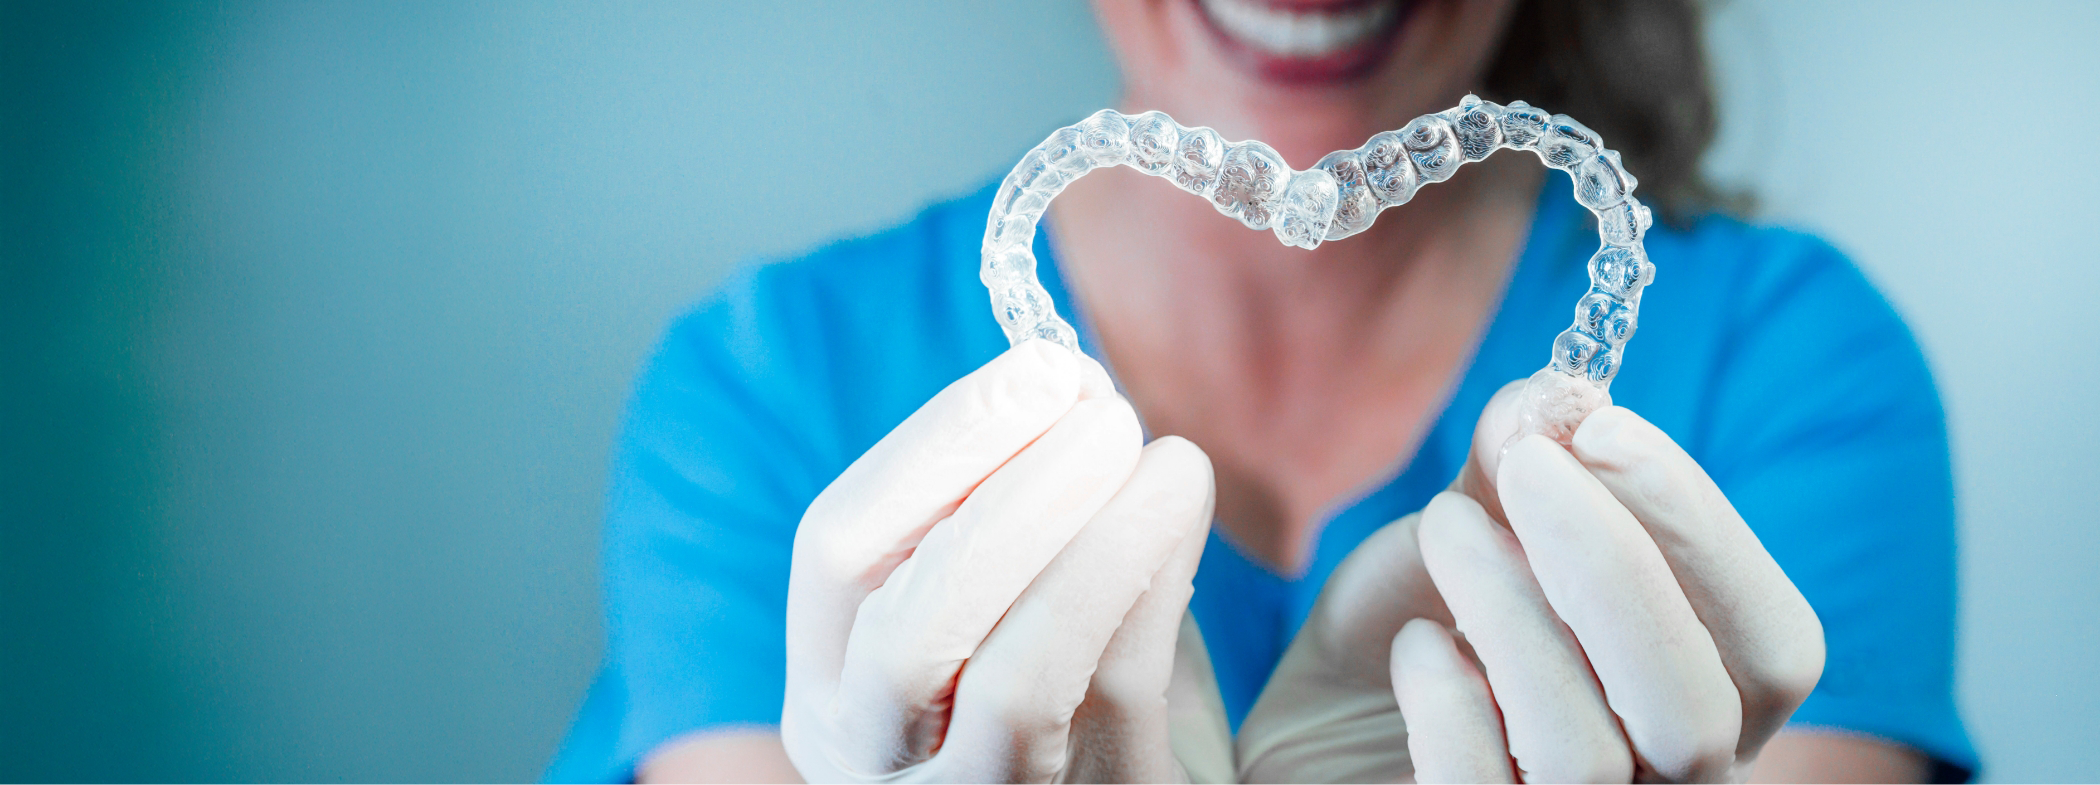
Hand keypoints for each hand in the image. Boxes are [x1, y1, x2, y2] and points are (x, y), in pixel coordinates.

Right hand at [780, 340, 1229, 782]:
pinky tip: (1183, 518)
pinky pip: (1112, 706)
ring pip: (1015, 684)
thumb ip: (1007, 513)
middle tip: (1106, 412)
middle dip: (1010, 499)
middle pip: (907, 630)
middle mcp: (875, 759)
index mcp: (831, 687)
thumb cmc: (1065, 699)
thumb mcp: (1002, 608)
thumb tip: (1067, 383)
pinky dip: (1151, 595)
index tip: (1039, 366)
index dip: (934, 445)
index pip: (835, 550)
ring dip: (1095, 549)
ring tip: (1171, 462)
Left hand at [1238, 379, 1825, 782]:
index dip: (1703, 531)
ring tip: (1440, 524)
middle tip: (1524, 466)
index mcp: (1702, 702)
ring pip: (1587, 751)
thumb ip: (1515, 471)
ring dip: (1512, 613)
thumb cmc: (1417, 633)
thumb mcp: (1464, 535)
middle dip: (1615, 565)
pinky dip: (1451, 708)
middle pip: (1698, 708)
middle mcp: (1665, 784)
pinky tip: (1416, 646)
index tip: (1603, 427)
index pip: (1772, 643)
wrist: (1315, 731)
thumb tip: (1550, 395)